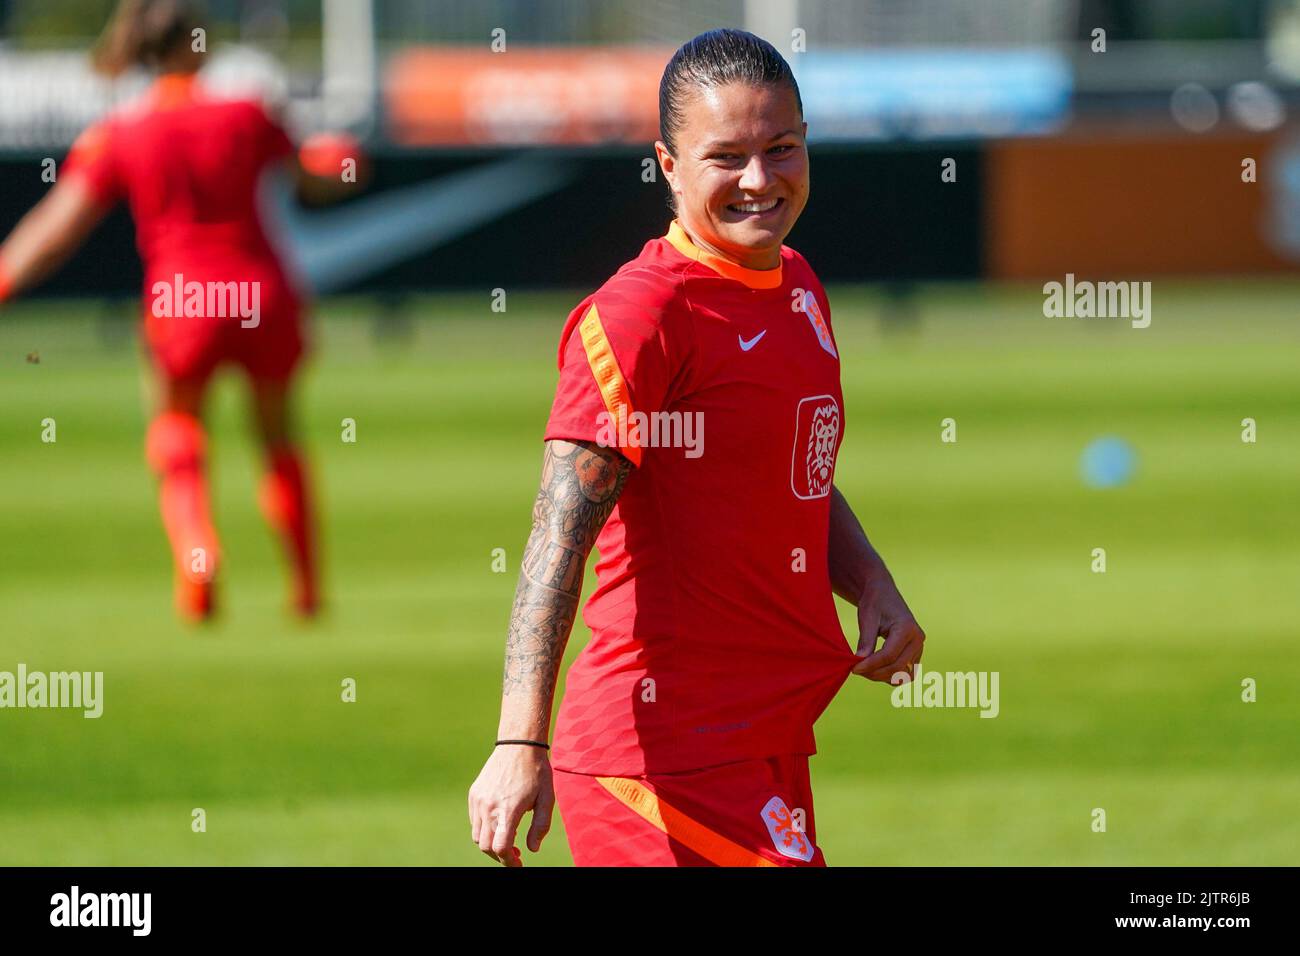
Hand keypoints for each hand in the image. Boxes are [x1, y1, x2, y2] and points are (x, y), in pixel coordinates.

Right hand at [467, 744, 553, 866]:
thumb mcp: (547, 799)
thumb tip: (532, 849)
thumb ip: (540, 827)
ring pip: (477, 836)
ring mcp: (479, 800)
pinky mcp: (474, 794)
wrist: (519, 745)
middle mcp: (489, 806)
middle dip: (499, 856)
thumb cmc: (536, 772)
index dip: (509, 861)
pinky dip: (484, 829)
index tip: (518, 863)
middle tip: (514, 854)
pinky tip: (499, 822)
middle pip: (486, 846)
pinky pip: (474, 821)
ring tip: (508, 838)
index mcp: (508, 809)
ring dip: (490, 843)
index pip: (500, 847)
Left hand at [851, 567, 925, 682]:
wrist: (883, 594)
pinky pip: (905, 672)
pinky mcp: (915, 653)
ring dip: (883, 676)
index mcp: (907, 628)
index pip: (889, 655)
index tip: (854, 668)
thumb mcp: (867, 618)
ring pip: (903, 674)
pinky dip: (891, 674)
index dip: (870, 665)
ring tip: (866, 669)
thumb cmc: (875, 603)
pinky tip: (876, 668)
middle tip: (856, 670)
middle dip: (875, 673)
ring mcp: (918, 647)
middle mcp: (917, 639)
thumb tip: (860, 661)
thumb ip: (866, 640)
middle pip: (897, 667)